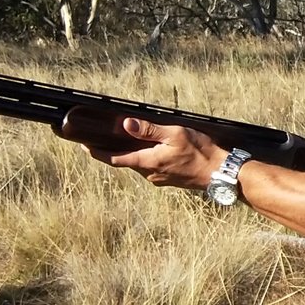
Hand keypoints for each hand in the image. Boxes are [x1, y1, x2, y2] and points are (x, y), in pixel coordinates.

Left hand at [89, 117, 226, 190]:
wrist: (220, 173)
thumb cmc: (201, 152)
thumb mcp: (175, 134)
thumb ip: (149, 130)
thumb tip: (126, 125)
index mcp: (147, 162)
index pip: (114, 159)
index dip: (97, 152)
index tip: (84, 146)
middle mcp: (149, 174)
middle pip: (124, 161)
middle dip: (113, 151)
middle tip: (102, 138)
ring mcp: (159, 178)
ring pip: (138, 165)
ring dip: (130, 154)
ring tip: (126, 141)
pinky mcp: (168, 179)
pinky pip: (150, 168)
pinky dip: (144, 158)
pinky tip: (150, 150)